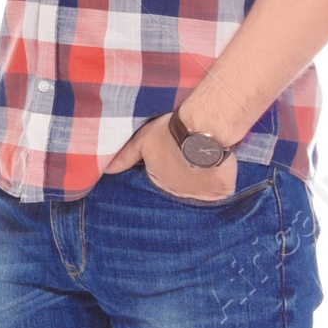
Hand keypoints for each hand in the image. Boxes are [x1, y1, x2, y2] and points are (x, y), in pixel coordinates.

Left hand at [103, 113, 237, 201]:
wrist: (203, 132)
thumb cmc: (171, 133)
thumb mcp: (143, 140)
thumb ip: (126, 156)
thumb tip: (108, 170)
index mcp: (158, 181)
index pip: (161, 179)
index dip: (167, 167)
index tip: (173, 159)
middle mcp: (176, 193)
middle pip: (180, 186)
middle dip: (183, 177)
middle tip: (189, 160)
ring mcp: (198, 195)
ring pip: (199, 190)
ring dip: (200, 181)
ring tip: (205, 164)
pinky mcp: (219, 193)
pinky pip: (220, 194)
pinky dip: (220, 186)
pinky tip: (220, 173)